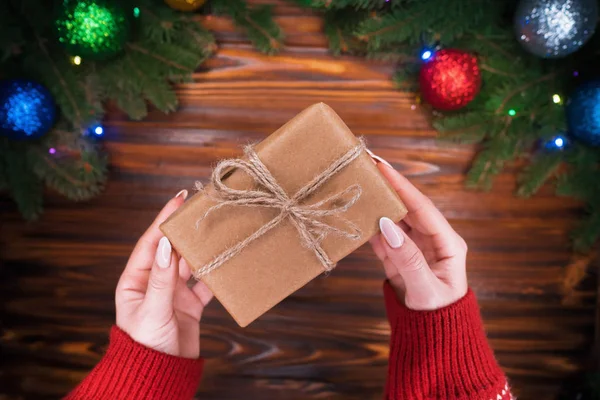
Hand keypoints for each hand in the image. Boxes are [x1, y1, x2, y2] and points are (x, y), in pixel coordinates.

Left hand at [115, 190, 212, 358]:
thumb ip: (162, 278)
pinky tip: (226, 262)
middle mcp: (155, 282)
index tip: (178, 199)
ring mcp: (173, 293)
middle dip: (186, 230)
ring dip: (202, 250)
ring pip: (190, 264)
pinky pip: (205, 284)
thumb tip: (169, 244)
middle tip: (201, 208)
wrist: (160, 376)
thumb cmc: (146, 346)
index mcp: (136, 280)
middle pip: (173, 249)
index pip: (152, 243)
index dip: (164, 220)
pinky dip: (215, 275)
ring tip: (216, 230)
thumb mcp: (152, 310)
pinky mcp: (190, 305)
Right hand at [369, 159, 467, 310]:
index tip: (382, 166)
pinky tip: (359, 215)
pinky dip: (371, 227)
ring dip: (379, 204)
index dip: (402, 185)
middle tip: (368, 165)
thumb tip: (386, 226)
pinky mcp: (400, 258)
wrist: (434, 340)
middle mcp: (432, 241)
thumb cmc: (438, 318)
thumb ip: (407, 259)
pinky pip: (384, 237)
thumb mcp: (425, 290)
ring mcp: (415, 248)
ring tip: (360, 184)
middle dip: (389, 187)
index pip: (422, 207)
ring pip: (394, 220)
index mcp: (447, 243)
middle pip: (408, 208)